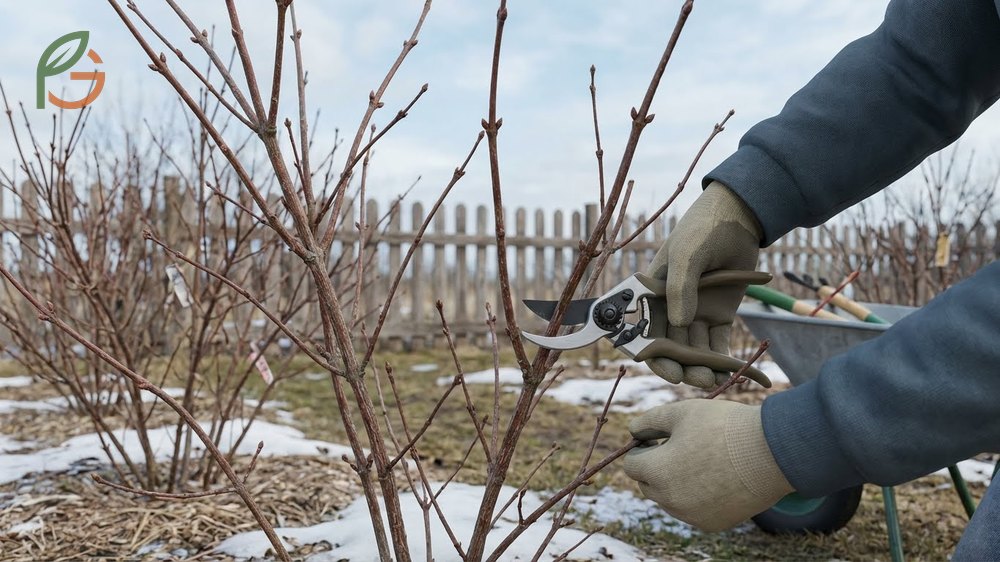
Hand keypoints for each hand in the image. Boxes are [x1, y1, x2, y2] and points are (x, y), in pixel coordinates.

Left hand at [623, 399, 792, 530]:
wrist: (773, 452)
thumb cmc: (723, 426)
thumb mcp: (681, 412)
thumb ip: (648, 421)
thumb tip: (633, 431)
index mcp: (657, 472)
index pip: (631, 465)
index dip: (642, 448)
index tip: (658, 438)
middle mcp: (670, 501)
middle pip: (647, 484)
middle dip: (655, 466)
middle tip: (679, 447)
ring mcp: (692, 516)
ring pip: (669, 499)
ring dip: (674, 482)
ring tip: (700, 459)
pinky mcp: (712, 524)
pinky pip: (692, 511)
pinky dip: (696, 496)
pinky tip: (716, 476)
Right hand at [644, 181, 762, 388]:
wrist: (739, 219)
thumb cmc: (702, 230)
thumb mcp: (686, 254)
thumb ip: (680, 287)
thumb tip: (678, 323)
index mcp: (651, 294)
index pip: (644, 331)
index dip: (652, 353)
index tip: (666, 369)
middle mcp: (670, 308)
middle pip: (670, 346)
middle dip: (679, 366)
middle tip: (692, 379)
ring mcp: (694, 314)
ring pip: (693, 349)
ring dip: (700, 366)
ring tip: (712, 379)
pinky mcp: (718, 316)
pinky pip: (716, 344)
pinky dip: (721, 359)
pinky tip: (727, 372)